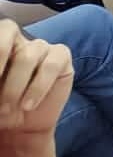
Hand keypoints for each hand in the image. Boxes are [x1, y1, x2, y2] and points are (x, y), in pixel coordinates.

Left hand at [0, 21, 72, 135]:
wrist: (22, 127)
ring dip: (13, 86)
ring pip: (27, 56)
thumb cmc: (1, 106)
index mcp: (1, 45)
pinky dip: (37, 88)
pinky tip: (28, 105)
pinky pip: (51, 66)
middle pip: (8, 30)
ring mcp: (42, 48)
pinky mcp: (61, 58)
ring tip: (6, 108)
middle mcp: (18, 42)